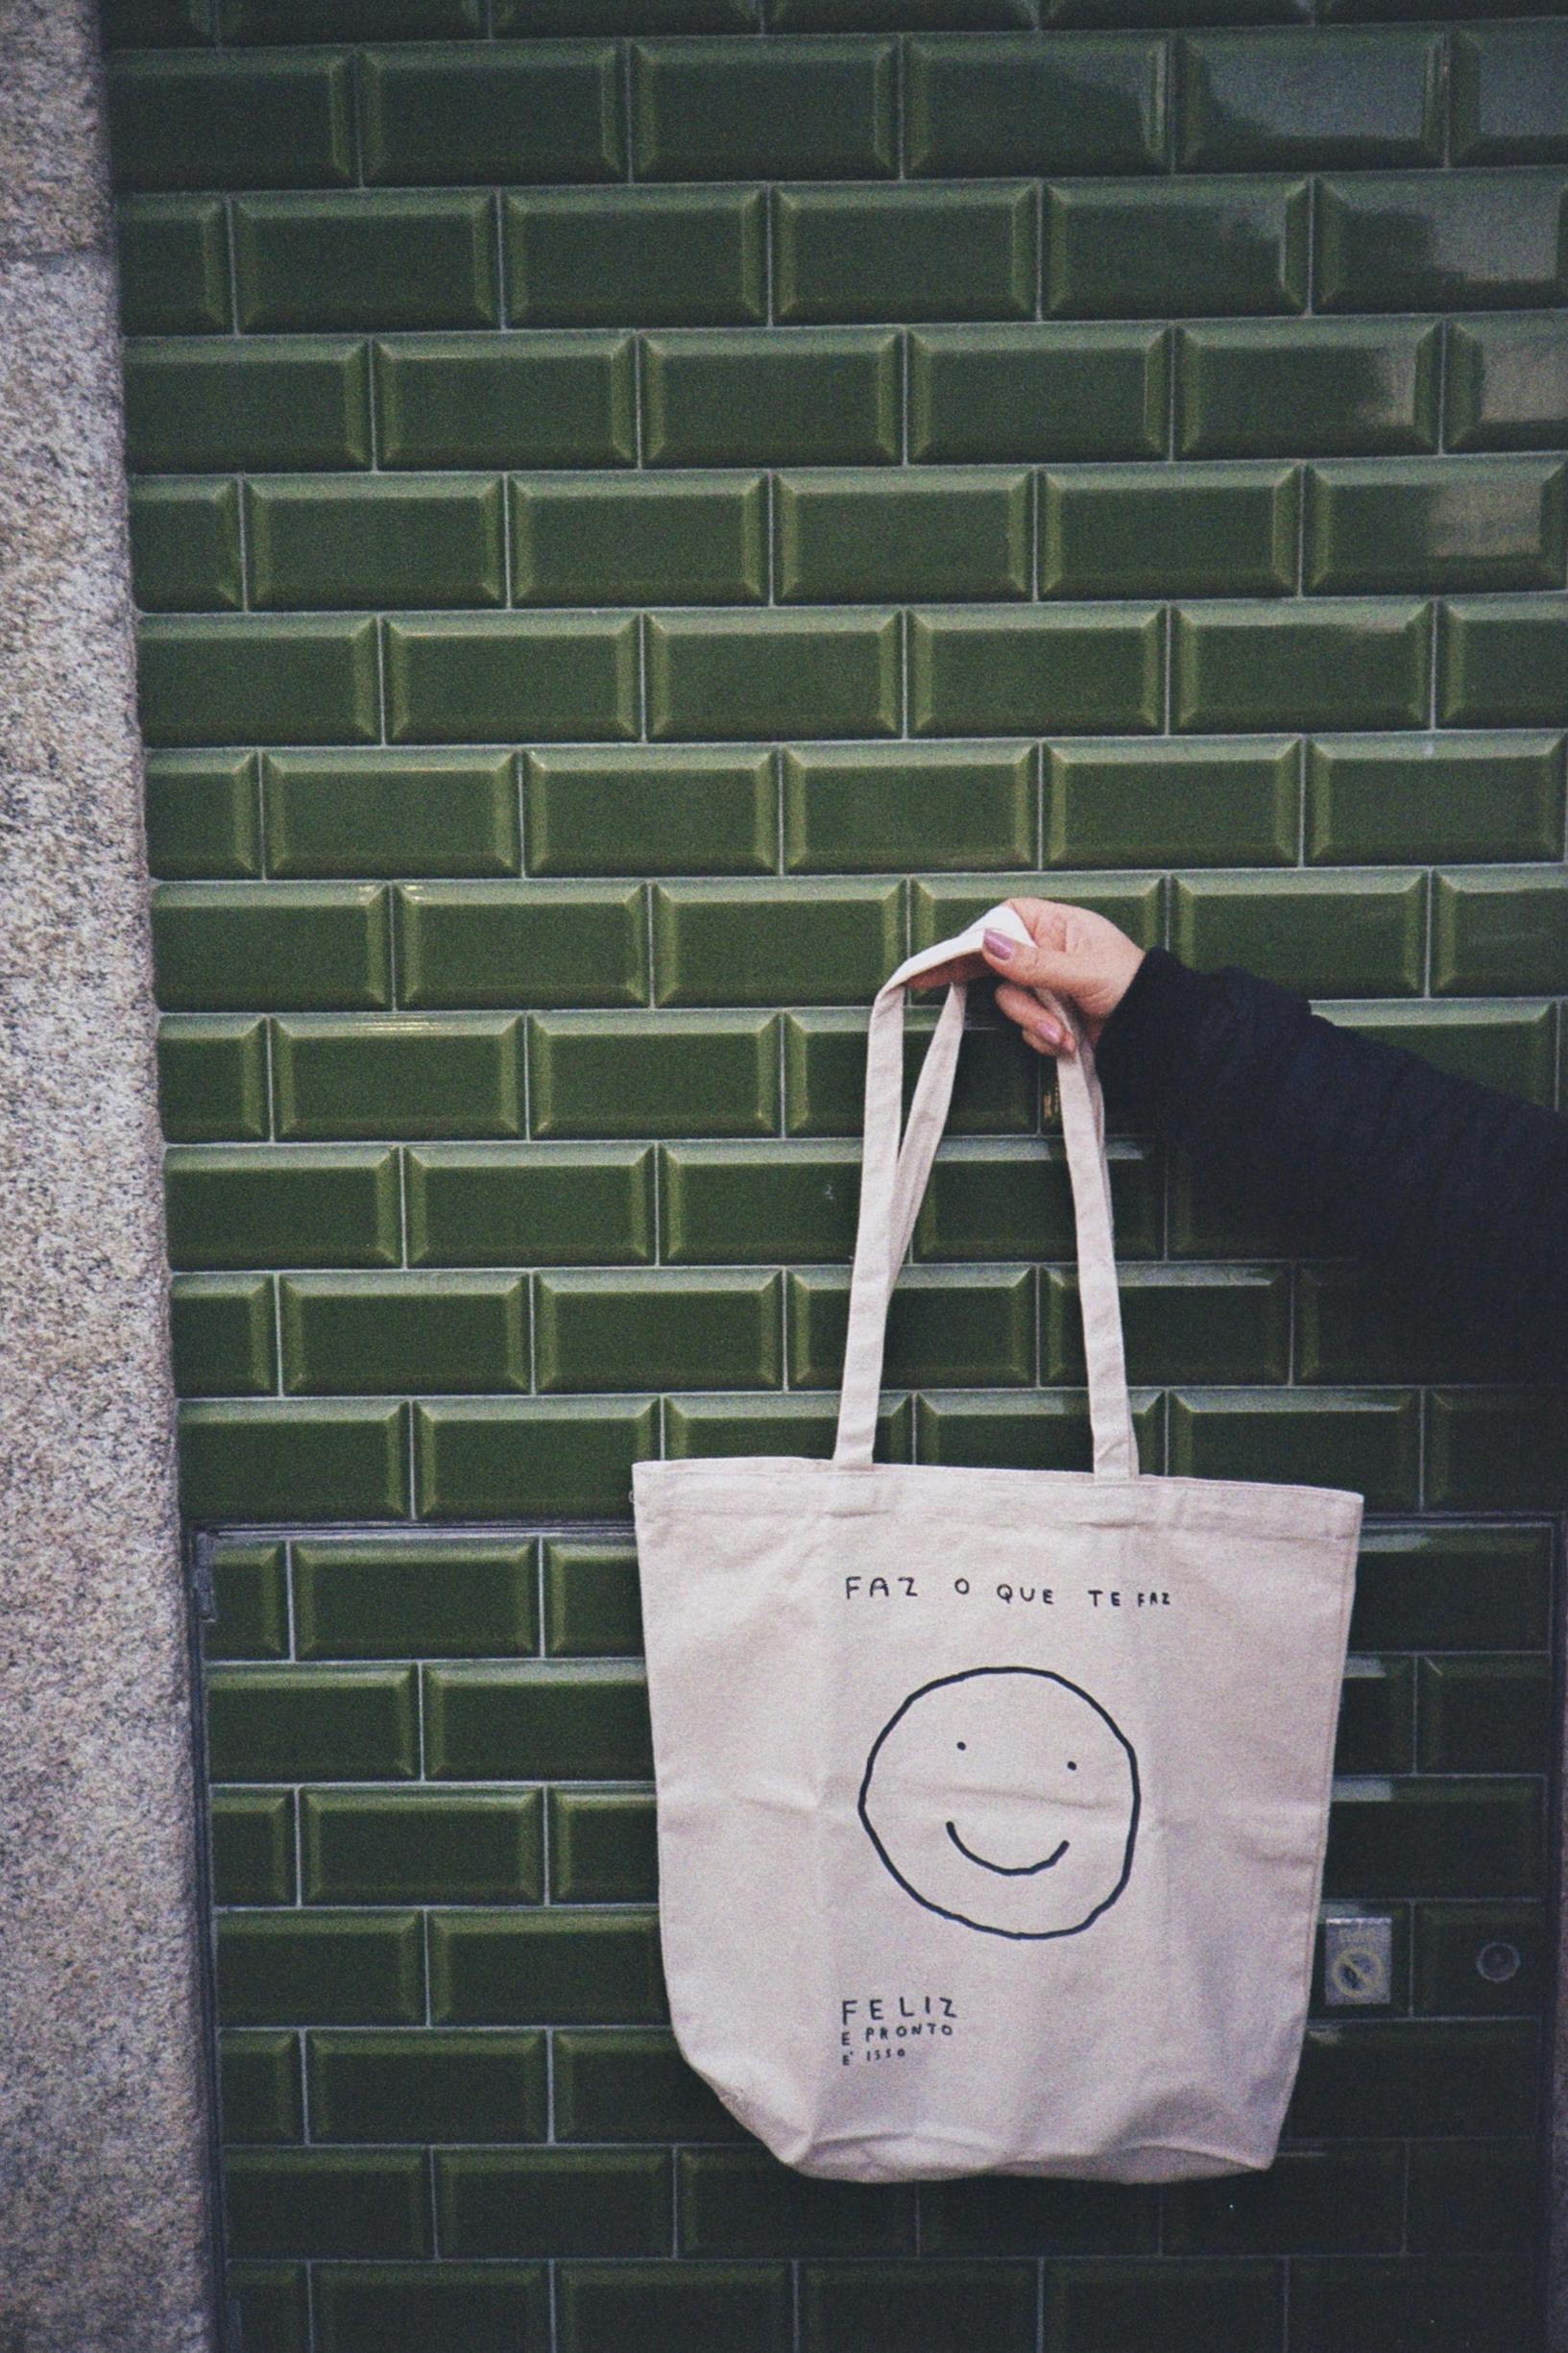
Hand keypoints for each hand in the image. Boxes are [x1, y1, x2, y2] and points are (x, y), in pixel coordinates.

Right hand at [914, 898, 1144, 1056]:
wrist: (1156, 1034)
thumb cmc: (1131, 987)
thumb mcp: (1080, 971)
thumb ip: (1032, 962)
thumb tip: (987, 944)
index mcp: (1057, 926)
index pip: (1004, 920)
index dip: (976, 936)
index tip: (947, 954)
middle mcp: (1047, 953)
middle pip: (994, 961)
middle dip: (980, 980)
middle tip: (924, 982)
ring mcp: (1046, 987)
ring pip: (1010, 1001)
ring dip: (1033, 1021)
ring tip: (1063, 1034)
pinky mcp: (1050, 1018)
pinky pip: (1026, 1027)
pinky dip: (1044, 1037)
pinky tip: (1069, 1041)